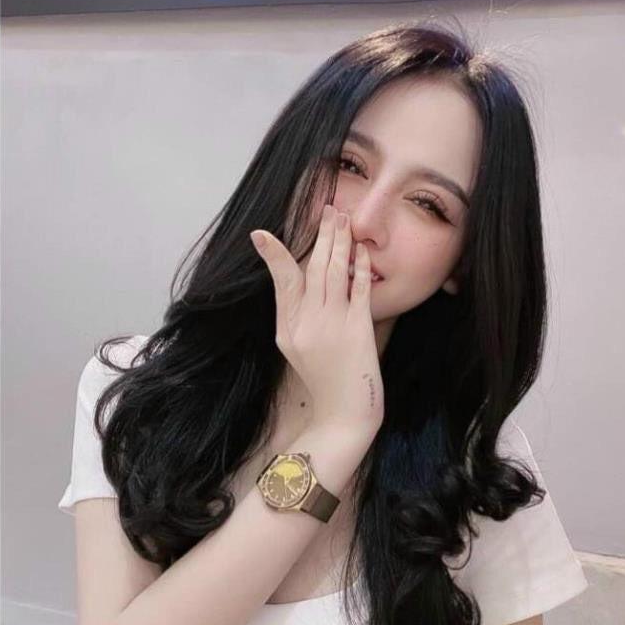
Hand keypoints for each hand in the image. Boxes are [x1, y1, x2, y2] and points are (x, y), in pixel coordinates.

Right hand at [250, 204, 383, 434]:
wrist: (343, 414)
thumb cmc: (324, 382)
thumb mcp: (297, 350)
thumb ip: (297, 318)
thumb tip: (301, 285)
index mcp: (288, 329)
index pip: (281, 282)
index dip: (274, 255)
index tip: (263, 234)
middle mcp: (307, 324)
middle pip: (312, 269)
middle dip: (321, 235)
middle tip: (328, 209)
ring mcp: (332, 326)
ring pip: (333, 272)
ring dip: (339, 241)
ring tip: (343, 218)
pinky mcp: (358, 330)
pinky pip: (358, 289)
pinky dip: (359, 267)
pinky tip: (361, 250)